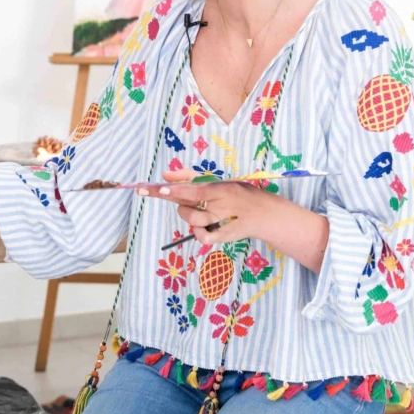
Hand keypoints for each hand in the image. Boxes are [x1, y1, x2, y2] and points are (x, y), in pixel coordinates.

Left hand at [150, 170, 270, 244]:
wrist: (265, 214)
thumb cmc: (238, 192)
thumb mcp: (219, 180)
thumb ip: (191, 177)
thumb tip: (165, 175)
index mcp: (221, 189)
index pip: (196, 190)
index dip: (177, 189)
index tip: (160, 187)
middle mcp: (221, 207)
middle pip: (189, 206)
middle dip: (168, 197)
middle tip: (148, 189)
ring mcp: (221, 223)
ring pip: (193, 221)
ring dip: (185, 213)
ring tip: (192, 208)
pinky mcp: (222, 237)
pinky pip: (202, 238)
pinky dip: (196, 232)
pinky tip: (200, 225)